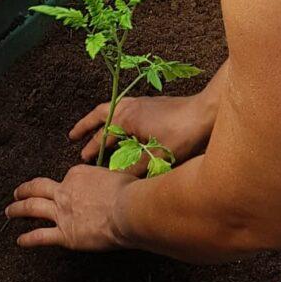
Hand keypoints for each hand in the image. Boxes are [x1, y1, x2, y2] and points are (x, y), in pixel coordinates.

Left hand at [6, 164, 130, 249]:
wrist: (129, 210)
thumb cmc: (131, 193)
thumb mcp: (119, 177)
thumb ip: (111, 181)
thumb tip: (117, 183)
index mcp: (78, 175)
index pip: (67, 178)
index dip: (66, 184)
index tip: (66, 188)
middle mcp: (65, 191)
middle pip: (39, 187)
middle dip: (26, 189)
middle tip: (18, 192)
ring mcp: (62, 213)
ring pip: (32, 208)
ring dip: (18, 209)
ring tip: (10, 211)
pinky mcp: (65, 234)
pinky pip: (41, 236)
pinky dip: (28, 239)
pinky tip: (20, 241)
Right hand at [70, 92, 213, 170]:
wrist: (207, 110)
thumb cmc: (184, 133)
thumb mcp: (158, 156)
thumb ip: (136, 168)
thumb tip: (118, 179)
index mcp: (127, 118)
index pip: (103, 136)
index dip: (92, 149)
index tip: (82, 159)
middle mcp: (130, 106)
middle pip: (100, 115)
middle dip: (86, 126)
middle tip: (73, 136)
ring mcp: (141, 102)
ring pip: (112, 108)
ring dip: (100, 119)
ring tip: (93, 127)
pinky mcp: (152, 103)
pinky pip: (125, 107)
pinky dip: (116, 115)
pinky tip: (122, 125)